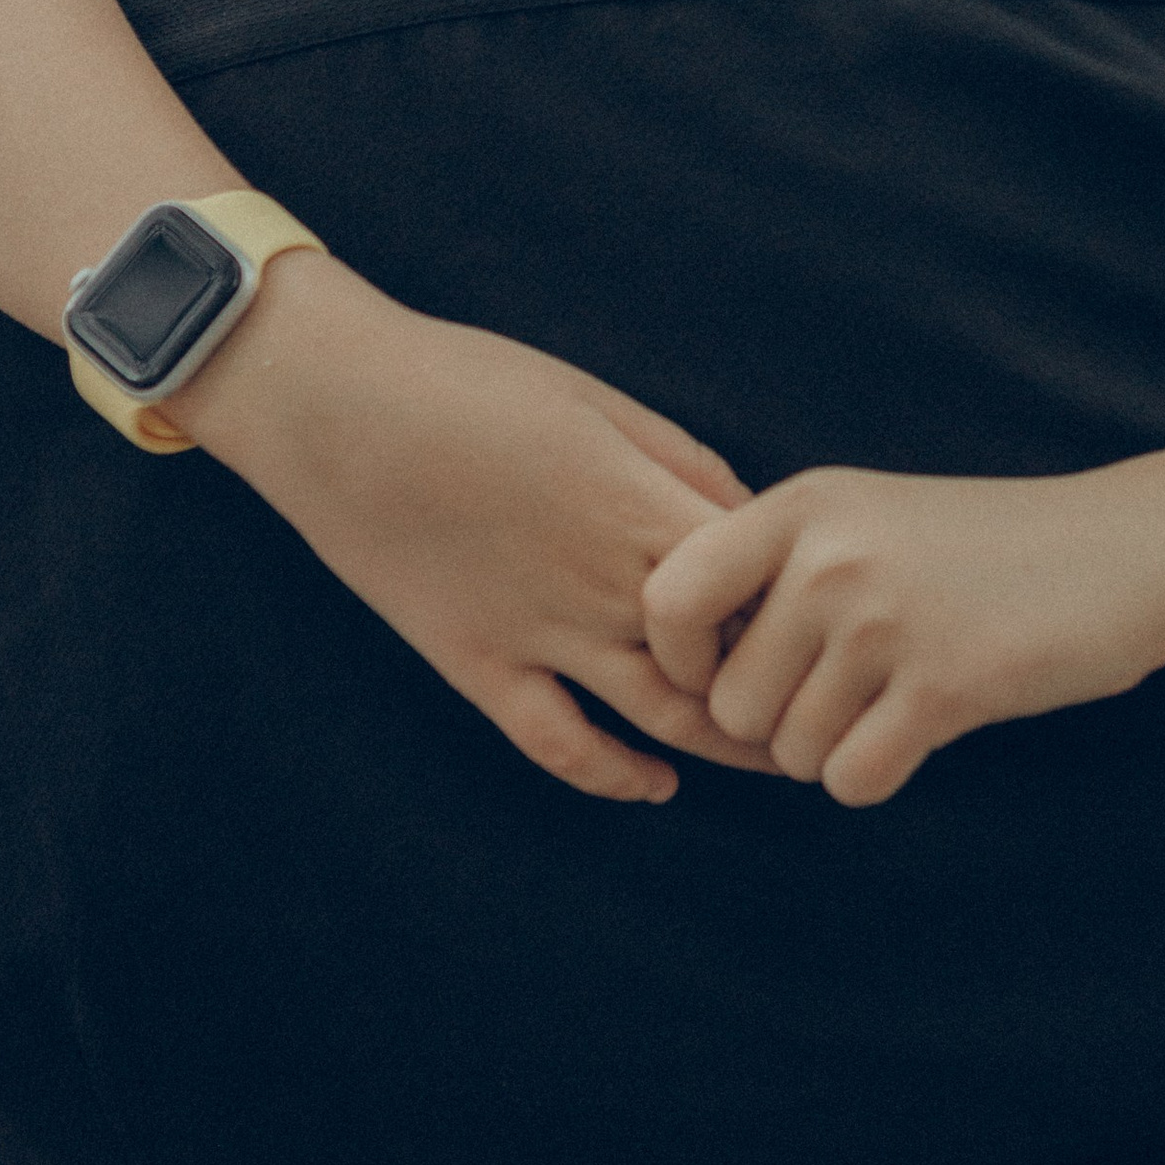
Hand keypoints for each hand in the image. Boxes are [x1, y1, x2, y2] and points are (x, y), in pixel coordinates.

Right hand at [173, 254, 777, 803]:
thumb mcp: (595, 398)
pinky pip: (559, 745)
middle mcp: (603, 580)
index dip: (800, 600)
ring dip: (727, 742)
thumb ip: (679, 458)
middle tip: (827, 698)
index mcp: (640, 505)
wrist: (336, 405)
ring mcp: (540, 632)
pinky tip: (654, 784)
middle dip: (785, 683)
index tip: (826, 608)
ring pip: (662, 715)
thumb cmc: (468, 380)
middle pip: (727, 656)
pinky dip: (614, 776)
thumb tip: (745, 510)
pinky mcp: (476, 664)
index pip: (759, 579)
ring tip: (776, 755)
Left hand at [642, 462, 1164, 806]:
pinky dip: (876, 774)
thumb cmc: (979, 546)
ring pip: (790, 752)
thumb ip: (775, 567)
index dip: (681, 660)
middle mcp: (831, 558)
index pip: (669, 599)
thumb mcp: (865, 515)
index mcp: (801, 507)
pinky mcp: (944, 686)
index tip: (729, 672)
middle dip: (775, 726)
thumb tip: (684, 667)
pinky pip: (852, 779)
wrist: (1120, 550)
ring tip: (890, 701)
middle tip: (841, 700)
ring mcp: (887, 622)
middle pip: (729, 704)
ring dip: (832, 750)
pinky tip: (918, 732)